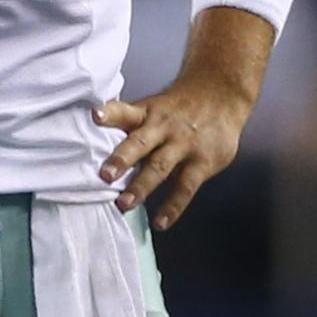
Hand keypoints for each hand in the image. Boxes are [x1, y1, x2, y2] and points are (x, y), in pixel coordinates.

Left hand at [94, 73, 254, 229]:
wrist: (222, 94)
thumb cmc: (179, 108)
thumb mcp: (155, 107)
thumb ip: (131, 125)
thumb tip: (94, 147)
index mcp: (147, 113)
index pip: (125, 111)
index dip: (110, 113)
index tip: (95, 116)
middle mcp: (163, 127)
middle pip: (140, 143)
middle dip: (122, 159)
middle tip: (104, 176)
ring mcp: (184, 144)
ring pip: (160, 166)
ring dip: (141, 186)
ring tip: (124, 204)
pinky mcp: (203, 161)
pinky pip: (185, 187)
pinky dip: (173, 207)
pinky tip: (160, 222)